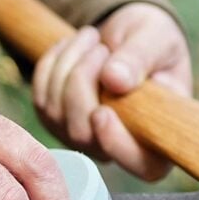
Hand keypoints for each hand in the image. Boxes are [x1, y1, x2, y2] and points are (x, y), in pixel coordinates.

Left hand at [33, 2, 191, 180]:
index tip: (102, 111)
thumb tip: (115, 81)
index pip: (142, 164)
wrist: (127, 34)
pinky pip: (40, 97)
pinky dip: (52, 64)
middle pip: (84, 135)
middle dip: (83, 82)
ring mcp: (82, 138)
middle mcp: (117, 147)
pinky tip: (72, 46)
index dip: (116, 145)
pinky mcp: (55, 121)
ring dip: (68, 66)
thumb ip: (141, 58)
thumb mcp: (157, 39)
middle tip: (101, 46)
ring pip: (57, 114)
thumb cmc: (152, 41)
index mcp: (158, 138)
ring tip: (91, 38)